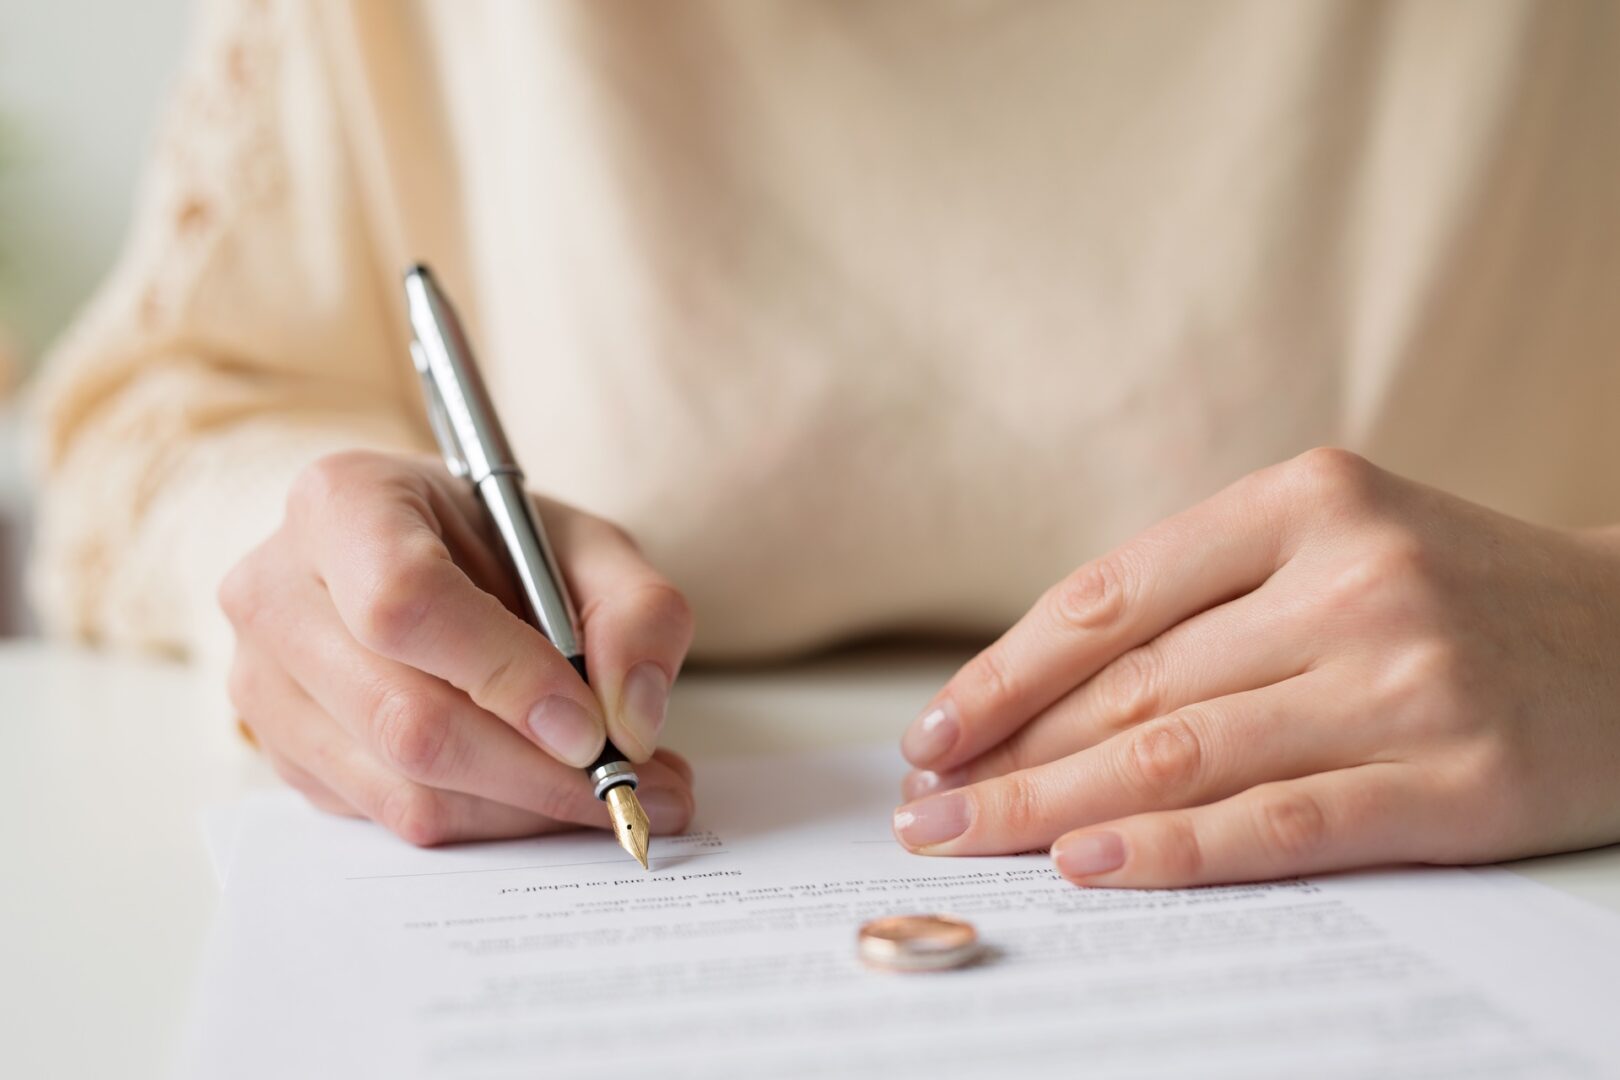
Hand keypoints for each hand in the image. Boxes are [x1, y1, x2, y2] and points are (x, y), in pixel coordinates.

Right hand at [220, 450, 695, 844]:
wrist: (420, 559)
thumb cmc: (498, 544)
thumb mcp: (588, 543)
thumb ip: (637, 611)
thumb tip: (629, 720)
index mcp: (341, 502)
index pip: (406, 602)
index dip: (505, 675)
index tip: (591, 728)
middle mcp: (276, 593)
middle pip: (404, 717)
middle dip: (535, 770)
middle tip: (634, 786)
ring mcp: (266, 685)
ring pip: (402, 788)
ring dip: (525, 809)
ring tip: (614, 791)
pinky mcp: (286, 757)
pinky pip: (393, 819)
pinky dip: (491, 822)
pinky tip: (549, 793)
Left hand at [895, 448, 1619, 885]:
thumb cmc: (1456, 596)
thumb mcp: (1338, 546)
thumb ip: (1208, 600)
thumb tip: (1038, 695)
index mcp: (1305, 500)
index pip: (1108, 599)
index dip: (1003, 675)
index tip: (931, 735)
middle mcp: (1353, 579)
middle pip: (1131, 686)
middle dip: (1010, 756)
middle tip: (924, 811)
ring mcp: (1407, 679)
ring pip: (1185, 754)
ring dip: (1056, 808)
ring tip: (971, 841)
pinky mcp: (1455, 780)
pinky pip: (1282, 823)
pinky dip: (1174, 850)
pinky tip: (1089, 865)